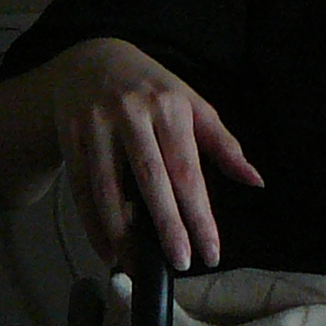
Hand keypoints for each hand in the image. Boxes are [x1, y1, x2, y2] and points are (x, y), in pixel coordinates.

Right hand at [43, 37, 261, 271]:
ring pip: (107, 187)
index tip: (212, 252)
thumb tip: (255, 181)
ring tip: (139, 266)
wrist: (91, 59)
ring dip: (122, 233)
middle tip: (181, 263)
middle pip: (150, 178)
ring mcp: (96, 123)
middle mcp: (131, 112)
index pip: (187, 170)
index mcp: (168, 106)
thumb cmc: (151, 89)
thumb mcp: (190, 104)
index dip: (199, 215)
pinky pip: (81, 188)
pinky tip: (107, 251)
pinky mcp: (70, 135)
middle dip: (167, 226)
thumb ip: (223, 143)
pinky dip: (92, 224)